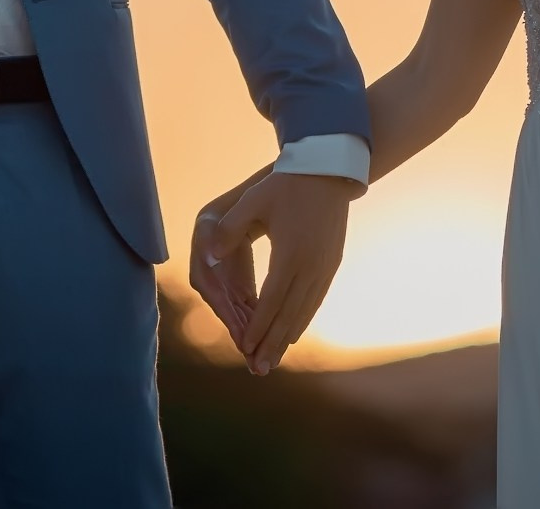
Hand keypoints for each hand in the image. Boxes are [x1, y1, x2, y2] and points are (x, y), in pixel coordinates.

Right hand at [188, 189, 257, 353]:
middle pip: (217, 297)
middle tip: (252, 357)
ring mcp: (220, 258)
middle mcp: (207, 247)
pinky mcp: (236, 267)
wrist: (285, 178)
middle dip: (235, 327)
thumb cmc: (271, 186)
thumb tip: (210, 256)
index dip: (223, 308)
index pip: (208, 280)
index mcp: (206, 229)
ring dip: (245, 330)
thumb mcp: (251, 204)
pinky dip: (254, 319)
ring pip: (230, 302)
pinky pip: (243, 299)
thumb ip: (230, 228)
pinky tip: (268, 341)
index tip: (242, 332)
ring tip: (260, 360)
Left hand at [201, 172, 351, 374]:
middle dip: (273, 344)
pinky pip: (316, 300)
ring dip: (288, 337)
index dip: (258, 327)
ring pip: (305, 311)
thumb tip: (207, 255)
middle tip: (260, 369)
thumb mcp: (253, 201)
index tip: (246, 348)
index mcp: (291, 254)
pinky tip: (294, 332)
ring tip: (275, 359)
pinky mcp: (331, 263)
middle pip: (290, 315)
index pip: (271, 300)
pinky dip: (303, 319)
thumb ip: (229, 230)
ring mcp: (325, 267)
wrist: (329, 170)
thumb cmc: (286, 183)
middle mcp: (311, 266)